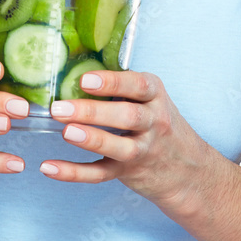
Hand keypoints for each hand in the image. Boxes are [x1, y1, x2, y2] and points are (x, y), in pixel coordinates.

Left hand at [39, 68, 208, 208]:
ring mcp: (142, 150)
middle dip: (92, 112)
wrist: (190, 170)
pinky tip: (50, 167)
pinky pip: (101, 174)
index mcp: (155, 97)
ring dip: (91, 139)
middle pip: (127, 116)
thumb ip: (122, 87)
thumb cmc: (158, 123)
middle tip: (60, 107)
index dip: (111, 82)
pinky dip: (74, 172)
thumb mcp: (151, 99)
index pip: (138, 86)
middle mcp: (153, 122)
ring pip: (119, 147)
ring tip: (65, 131)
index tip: (85, 80)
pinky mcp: (128, 173)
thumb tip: (73, 66)